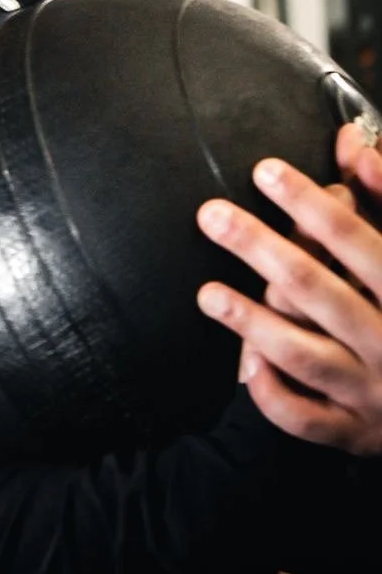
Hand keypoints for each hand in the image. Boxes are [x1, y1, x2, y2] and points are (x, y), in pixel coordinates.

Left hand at [197, 123, 381, 453]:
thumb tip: (351, 141)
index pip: (362, 243)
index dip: (313, 205)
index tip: (265, 170)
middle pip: (321, 292)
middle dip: (263, 249)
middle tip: (213, 215)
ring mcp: (373, 391)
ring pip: (307, 357)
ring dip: (253, 323)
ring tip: (209, 293)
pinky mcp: (355, 432)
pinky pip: (308, 420)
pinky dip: (275, 394)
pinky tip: (246, 363)